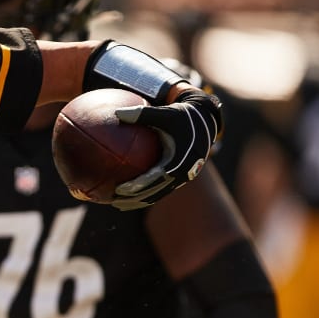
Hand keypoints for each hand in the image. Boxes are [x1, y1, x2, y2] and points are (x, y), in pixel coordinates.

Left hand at [110, 88, 222, 209]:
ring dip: (139, 201)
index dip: (137, 186)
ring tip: (118, 204)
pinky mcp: (180, 178)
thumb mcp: (164, 113)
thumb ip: (141, 114)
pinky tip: (129, 195)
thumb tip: (116, 113)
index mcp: (178, 160)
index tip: (119, 189)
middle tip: (114, 200)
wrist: (204, 122)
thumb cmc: (181, 116)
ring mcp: (182, 177)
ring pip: (158, 195)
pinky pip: (161, 190)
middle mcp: (181, 172)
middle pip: (155, 192)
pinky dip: (146, 195)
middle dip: (134, 199)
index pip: (155, 178)